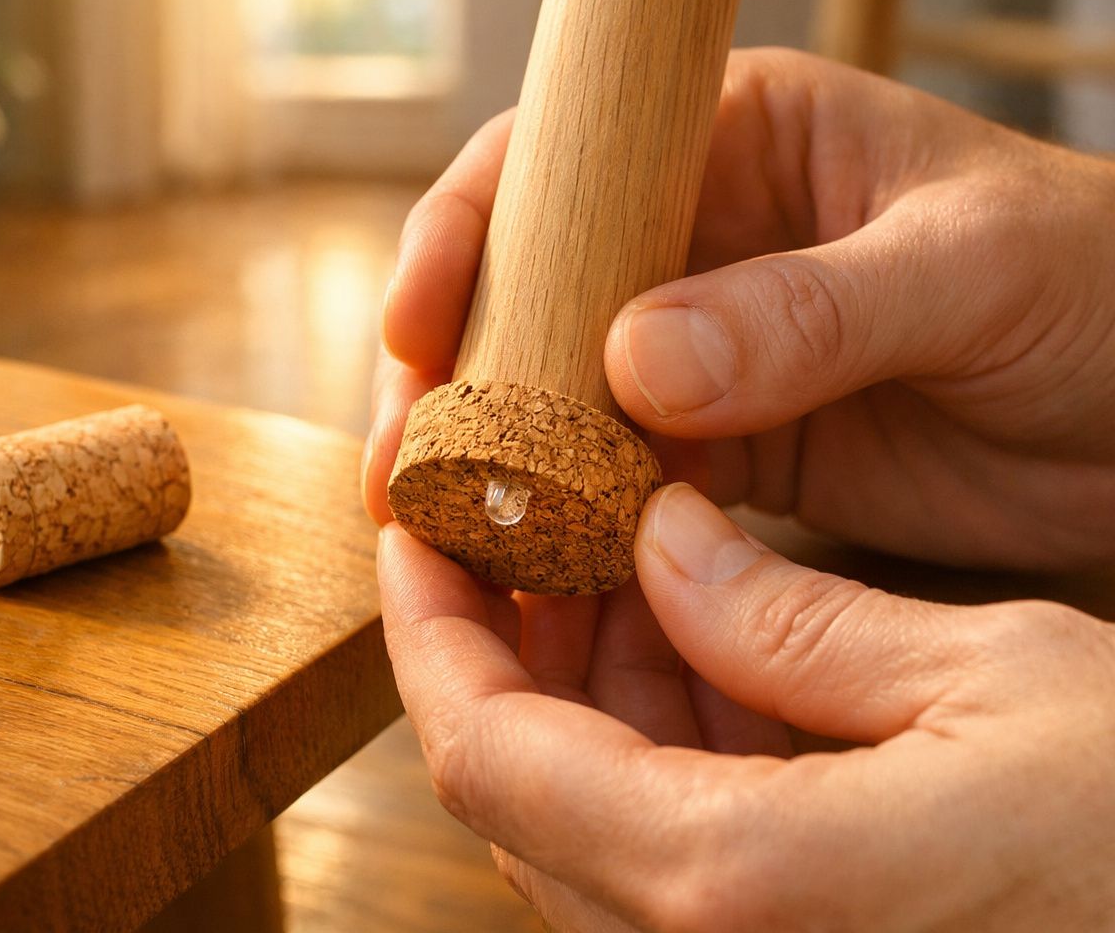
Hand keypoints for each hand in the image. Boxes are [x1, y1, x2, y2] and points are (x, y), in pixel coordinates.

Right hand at [364, 48, 1114, 569]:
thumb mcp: (975, 271)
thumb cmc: (1103, 288)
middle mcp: (691, 238)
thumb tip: (634, 359)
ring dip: (496, 476)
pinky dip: (568, 538)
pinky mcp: (720, 455)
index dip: (466, 237)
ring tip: (447, 551)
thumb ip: (813, 309)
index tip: (415, 326)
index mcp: (735, 137)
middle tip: (407, 476)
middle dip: (452, 382)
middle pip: (521, 296)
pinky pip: (613, 489)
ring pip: (551, 404)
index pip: (561, 163)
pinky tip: (535, 587)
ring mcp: (697, 353)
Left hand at [381, 483, 1114, 930]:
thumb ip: (789, 615)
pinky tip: (704, 639)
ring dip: (588, 684)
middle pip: (520, 782)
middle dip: (511, 641)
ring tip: (624, 557)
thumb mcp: (991, 679)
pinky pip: (670, 848)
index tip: (412, 531)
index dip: (427, 627)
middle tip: (530, 520)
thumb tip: (661, 540)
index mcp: (733, 883)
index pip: (485, 746)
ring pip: (589, 814)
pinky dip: (661, 741)